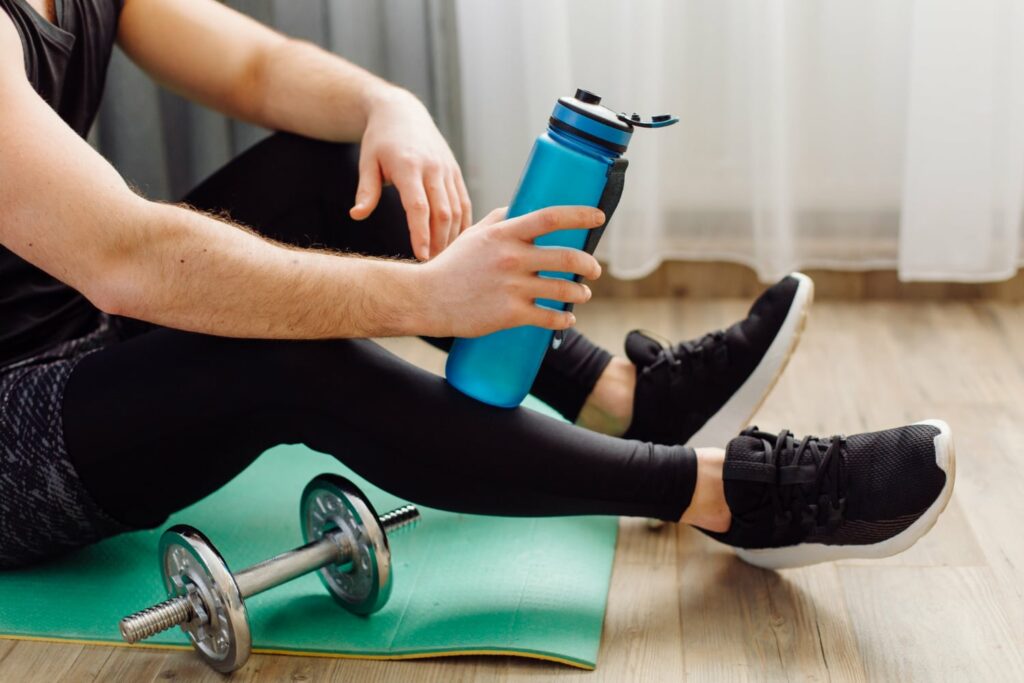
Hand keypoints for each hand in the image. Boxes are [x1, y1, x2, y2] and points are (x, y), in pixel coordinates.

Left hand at [350, 87, 471, 260]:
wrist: (403, 112)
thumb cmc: (380, 140)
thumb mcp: (367, 162)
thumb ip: (366, 190)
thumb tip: (357, 215)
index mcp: (409, 166)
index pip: (419, 206)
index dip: (420, 233)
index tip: (420, 256)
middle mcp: (433, 168)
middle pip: (443, 212)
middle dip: (439, 242)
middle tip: (432, 266)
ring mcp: (448, 170)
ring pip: (457, 210)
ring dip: (452, 236)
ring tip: (442, 258)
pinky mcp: (455, 172)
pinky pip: (464, 202)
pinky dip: (463, 224)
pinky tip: (456, 241)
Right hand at [416, 206, 603, 337]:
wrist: (428, 298)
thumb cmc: (452, 265)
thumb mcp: (473, 235)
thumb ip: (499, 220)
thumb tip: (521, 208)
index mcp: (504, 235)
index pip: (550, 218)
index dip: (580, 216)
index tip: (599, 218)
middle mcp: (512, 259)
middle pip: (566, 257)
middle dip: (589, 264)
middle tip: (594, 269)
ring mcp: (512, 288)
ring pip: (563, 289)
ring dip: (579, 292)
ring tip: (581, 293)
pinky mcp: (510, 314)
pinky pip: (549, 317)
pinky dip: (563, 318)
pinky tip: (567, 317)